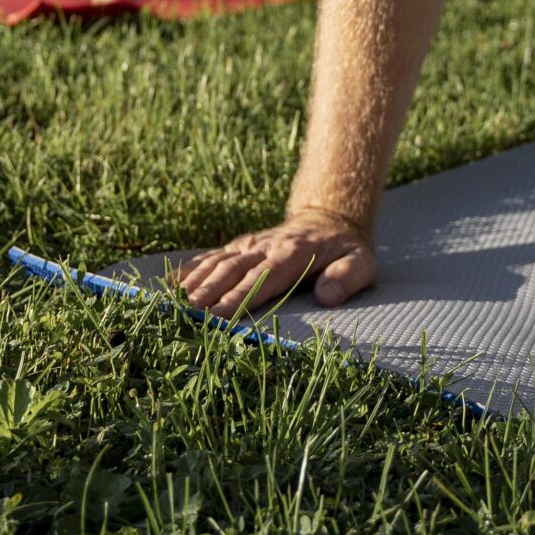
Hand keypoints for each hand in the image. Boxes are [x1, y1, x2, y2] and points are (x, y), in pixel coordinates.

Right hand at [177, 210, 375, 318]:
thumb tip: (328, 296)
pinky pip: (213, 255)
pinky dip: (192, 268)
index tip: (220, 314)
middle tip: (189, 312)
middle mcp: (267, 246)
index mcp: (295, 254)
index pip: (264, 278)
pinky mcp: (241, 246)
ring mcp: (251, 245)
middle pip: (234, 270)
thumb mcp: (362, 263)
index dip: (241, 297)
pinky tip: (171, 283)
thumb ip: (347, 278)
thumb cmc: (345, 250)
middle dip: (211, 291)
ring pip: (219, 261)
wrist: (328, 219)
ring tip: (176, 301)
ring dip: (197, 281)